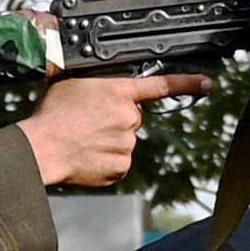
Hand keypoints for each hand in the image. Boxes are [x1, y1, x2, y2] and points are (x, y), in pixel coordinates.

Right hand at [20, 71, 208, 188]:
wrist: (43, 148)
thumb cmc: (52, 115)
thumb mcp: (71, 83)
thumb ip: (95, 83)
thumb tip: (98, 84)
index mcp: (118, 91)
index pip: (160, 85)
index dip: (187, 83)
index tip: (206, 83)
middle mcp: (128, 117)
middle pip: (132, 117)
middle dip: (116, 120)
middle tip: (90, 122)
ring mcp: (127, 144)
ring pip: (125, 141)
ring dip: (109, 140)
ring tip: (84, 139)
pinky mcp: (122, 167)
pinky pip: (120, 162)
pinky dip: (106, 160)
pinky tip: (88, 154)